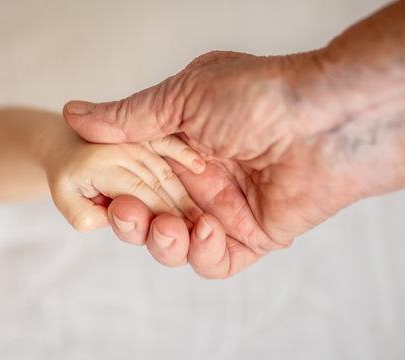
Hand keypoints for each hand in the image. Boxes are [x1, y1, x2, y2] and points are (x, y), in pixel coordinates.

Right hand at [62, 50, 361, 276]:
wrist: (329, 119)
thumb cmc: (259, 96)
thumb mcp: (183, 97)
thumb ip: (129, 115)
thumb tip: (74, 114)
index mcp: (178, 145)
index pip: (130, 177)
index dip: (109, 190)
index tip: (92, 196)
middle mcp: (198, 178)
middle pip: (147, 216)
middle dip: (129, 222)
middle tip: (126, 212)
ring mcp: (224, 208)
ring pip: (175, 244)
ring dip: (161, 243)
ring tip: (167, 226)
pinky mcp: (252, 234)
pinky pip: (215, 261)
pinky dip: (201, 255)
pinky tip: (205, 231)